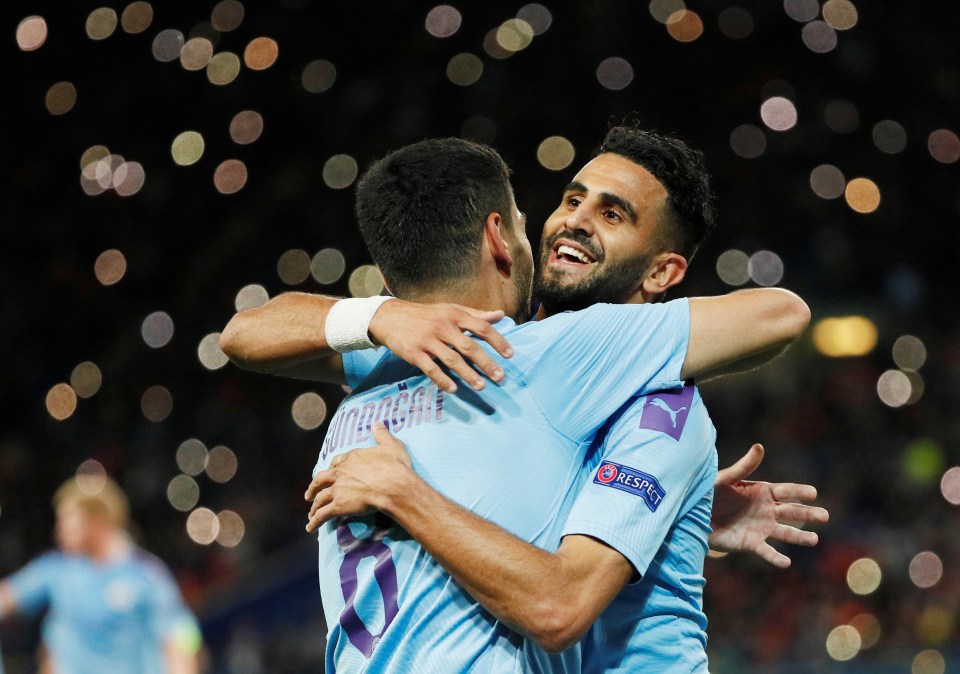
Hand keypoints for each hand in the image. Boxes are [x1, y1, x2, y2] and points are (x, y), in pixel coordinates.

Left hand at [305, 423, 414, 531]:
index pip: (337, 462)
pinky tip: (310, 528)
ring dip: (314, 506)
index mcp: (352, 458)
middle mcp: (341, 473)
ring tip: (311, 513)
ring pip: (320, 498)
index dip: (333, 467)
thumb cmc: (395, 466)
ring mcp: (338, 489)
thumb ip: (382, 434)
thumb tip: (377, 423)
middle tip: (310, 493)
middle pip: (322, 479)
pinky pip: (322, 515)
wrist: (393, 486)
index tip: (331, 470)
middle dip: (314, 487)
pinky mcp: (338, 506)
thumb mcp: (391, 445)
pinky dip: (314, 522)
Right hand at [369, 300, 512, 392]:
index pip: (481, 327)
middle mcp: (443, 327)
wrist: (390, 316)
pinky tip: (454, 389)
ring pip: (451, 360)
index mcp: (454, 315)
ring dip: (468, 374)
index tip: (510, 355)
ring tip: (481, 386)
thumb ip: (476, 314)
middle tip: (500, 377)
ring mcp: (428, 340)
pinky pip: (431, 369)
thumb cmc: (426, 315)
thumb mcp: (450, 309)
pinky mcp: (414, 353)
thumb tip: (501, 315)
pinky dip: (443, 380)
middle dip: (486, 363)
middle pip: (469, 346)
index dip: (497, 341)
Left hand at [709, 444, 828, 568]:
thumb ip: (743, 466)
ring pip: (785, 532)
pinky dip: (776, 558)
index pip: (786, 491)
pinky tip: (786, 562)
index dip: (799, 492)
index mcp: (763, 492)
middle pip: (791, 512)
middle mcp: (767, 510)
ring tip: (814, 539)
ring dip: (799, 537)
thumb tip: (759, 446)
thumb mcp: (726, 478)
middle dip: (808, 514)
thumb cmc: (712, 493)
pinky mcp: (752, 543)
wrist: (698, 516)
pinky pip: (766, 551)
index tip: (813, 493)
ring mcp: (761, 528)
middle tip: (825, 516)